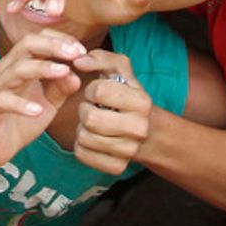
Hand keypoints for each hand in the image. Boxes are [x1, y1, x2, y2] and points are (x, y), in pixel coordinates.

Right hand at [0, 31, 86, 168]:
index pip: (38, 39)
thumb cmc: (17, 121)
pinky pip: (2, 101)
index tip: (82, 51)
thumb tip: (76, 75)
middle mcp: (5, 71)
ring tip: (63, 71)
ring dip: (41, 68)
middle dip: (53, 46)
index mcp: (18, 65)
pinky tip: (37, 110)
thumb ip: (60, 89)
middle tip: (77, 53)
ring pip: (16, 69)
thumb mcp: (47, 105)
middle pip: (26, 45)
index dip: (60, 40)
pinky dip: (21, 104)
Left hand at [71, 50, 151, 174]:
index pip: (99, 91)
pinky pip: (82, 154)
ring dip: (83, 128)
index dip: (92, 89)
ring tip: (95, 124)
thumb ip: (100, 57)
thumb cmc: (127, 95)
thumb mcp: (120, 70)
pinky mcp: (116, 168)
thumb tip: (79, 61)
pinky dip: (82, 145)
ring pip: (84, 137)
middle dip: (85, 110)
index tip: (98, 93)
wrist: (147, 132)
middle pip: (90, 118)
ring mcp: (129, 151)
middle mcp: (139, 128)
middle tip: (94, 109)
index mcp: (141, 102)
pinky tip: (94, 138)